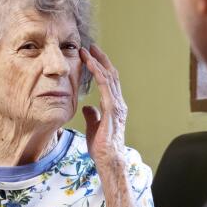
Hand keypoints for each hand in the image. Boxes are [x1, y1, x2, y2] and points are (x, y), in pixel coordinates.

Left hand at [80, 45, 128, 172]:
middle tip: (91, 46)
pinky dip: (98, 73)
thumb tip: (88, 108)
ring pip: (109, 77)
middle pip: (111, 75)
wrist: (109, 159)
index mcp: (114, 106)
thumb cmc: (102, 147)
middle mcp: (118, 103)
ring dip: (98, 62)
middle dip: (101, 59)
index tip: (91, 56)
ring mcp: (117, 106)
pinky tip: (91, 64)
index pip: (109, 82)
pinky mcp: (112, 109)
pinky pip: (105, 86)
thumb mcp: (93, 127)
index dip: (101, 68)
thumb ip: (93, 116)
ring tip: (88, 51)